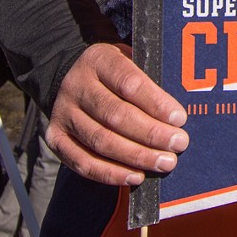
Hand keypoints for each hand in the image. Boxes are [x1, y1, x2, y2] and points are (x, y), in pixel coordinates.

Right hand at [45, 43, 188, 186]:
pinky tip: (136, 176)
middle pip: (115, 115)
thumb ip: (151, 80)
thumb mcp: (131, 60)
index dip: (156, 103)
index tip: (180, 119)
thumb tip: (180, 115)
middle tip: (179, 144)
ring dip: (136, 156)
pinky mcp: (56, 139)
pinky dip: (110, 173)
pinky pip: (82, 162)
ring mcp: (63, 114)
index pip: (129, 83)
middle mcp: (76, 87)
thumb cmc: (114, 74)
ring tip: (165, 162)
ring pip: (100, 141)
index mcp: (99, 61)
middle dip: (151, 133)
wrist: (67, 79)